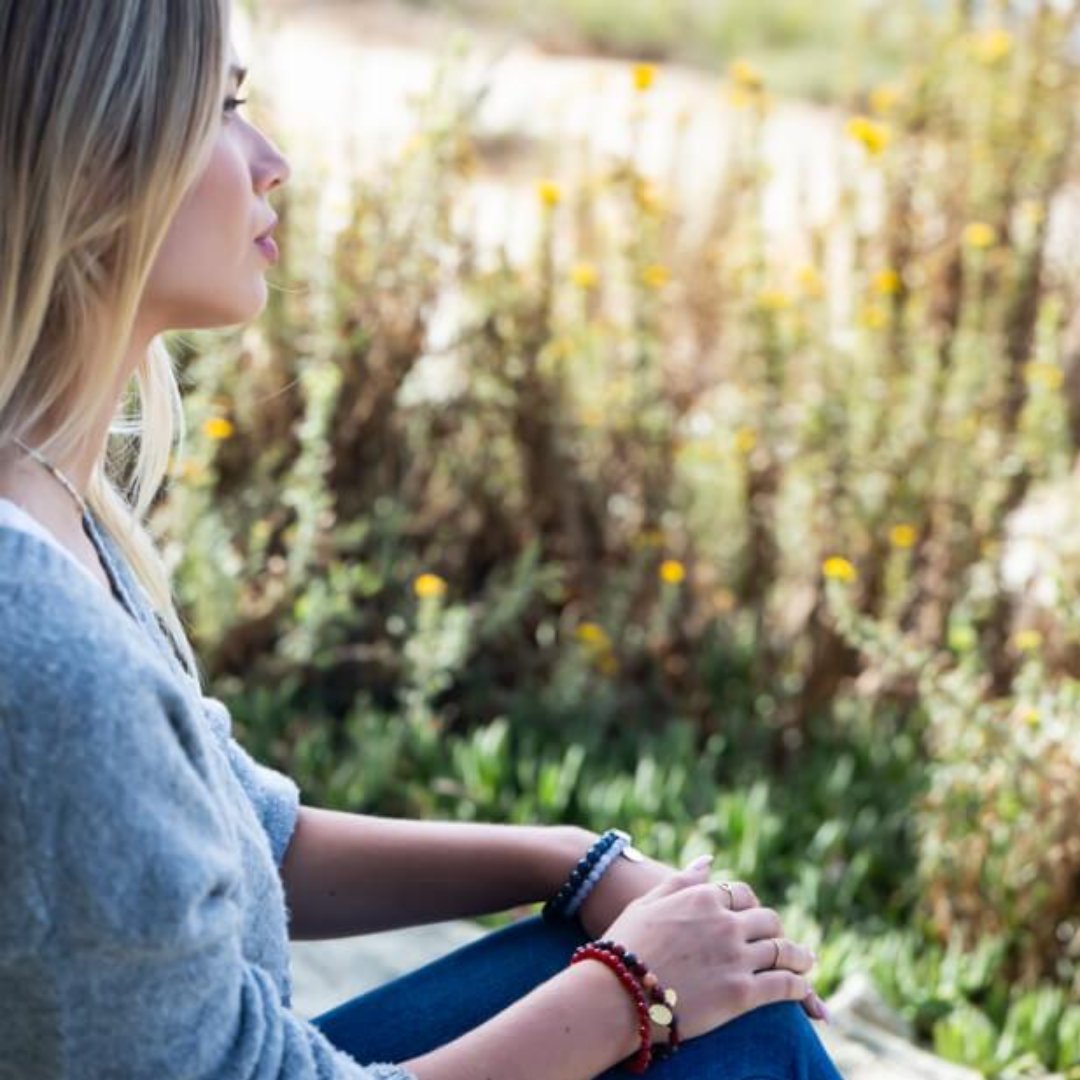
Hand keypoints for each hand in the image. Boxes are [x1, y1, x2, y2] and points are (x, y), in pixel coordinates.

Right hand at [577, 849, 829, 1025]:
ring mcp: (736, 957)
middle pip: (768, 920)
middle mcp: (726, 923)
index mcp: (704, 898)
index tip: (755, 916)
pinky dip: (799, 988)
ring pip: (783, 951)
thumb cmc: (625, 944)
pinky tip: (805, 993)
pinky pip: (783, 986)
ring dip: (799, 957)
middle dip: (777, 930)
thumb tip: (709, 860)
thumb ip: (683, 879)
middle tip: (786, 941)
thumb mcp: (649, 902)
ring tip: (807, 963)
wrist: (617, 992)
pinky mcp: (742, 994)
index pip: (742, 894)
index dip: (750, 905)